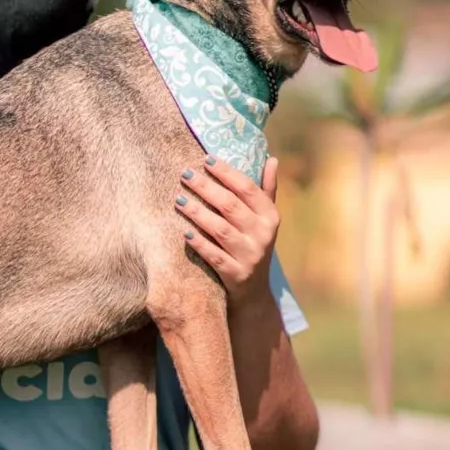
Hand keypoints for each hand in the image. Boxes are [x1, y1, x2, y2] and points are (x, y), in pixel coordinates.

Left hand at [174, 155, 279, 303]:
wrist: (254, 291)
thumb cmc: (254, 244)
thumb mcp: (265, 219)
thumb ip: (266, 189)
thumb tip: (272, 158)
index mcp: (270, 216)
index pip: (248, 189)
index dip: (227, 173)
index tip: (206, 159)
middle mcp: (263, 235)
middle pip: (231, 206)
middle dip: (206, 188)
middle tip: (184, 174)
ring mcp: (250, 256)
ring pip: (221, 230)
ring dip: (198, 213)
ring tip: (178, 199)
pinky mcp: (236, 274)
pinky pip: (214, 256)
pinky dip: (199, 243)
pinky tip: (184, 232)